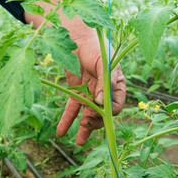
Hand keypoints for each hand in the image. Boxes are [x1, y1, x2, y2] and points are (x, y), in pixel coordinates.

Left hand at [55, 16, 125, 145]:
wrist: (76, 36)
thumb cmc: (95, 46)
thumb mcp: (103, 62)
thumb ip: (104, 81)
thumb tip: (101, 103)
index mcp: (116, 84)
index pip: (117, 104)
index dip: (109, 111)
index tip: (99, 111)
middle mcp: (104, 91)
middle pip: (102, 112)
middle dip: (95, 121)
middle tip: (85, 124)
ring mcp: (90, 93)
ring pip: (88, 114)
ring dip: (84, 128)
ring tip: (78, 141)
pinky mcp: (76, 92)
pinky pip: (72, 108)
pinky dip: (67, 120)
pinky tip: (61, 131)